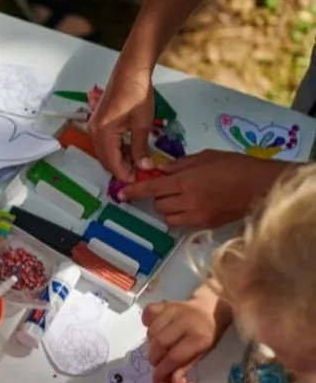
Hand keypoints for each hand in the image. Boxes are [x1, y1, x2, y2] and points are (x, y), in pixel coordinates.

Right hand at [87, 69, 154, 180]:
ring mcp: (93, 127)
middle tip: (141, 172)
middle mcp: (94, 132)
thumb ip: (141, 148)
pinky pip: (104, 144)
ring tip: (138, 161)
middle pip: (105, 160)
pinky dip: (116, 150)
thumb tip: (145, 167)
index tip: (140, 180)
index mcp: (103, 133)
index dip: (125, 174)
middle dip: (121, 169)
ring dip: (119, 160)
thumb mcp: (142, 123)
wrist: (130, 72)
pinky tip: (130, 150)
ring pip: (104, 153)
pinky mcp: (97, 123)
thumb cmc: (137, 94)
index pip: (112, 163)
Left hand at [119, 150, 293, 227]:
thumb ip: (180, 165)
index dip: (134, 191)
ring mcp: (197, 216)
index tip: (121, 193)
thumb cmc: (236, 166)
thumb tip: (159, 170)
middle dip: (158, 196)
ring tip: (181, 197)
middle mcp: (188, 201)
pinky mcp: (206, 225)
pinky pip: (183, 223)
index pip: (152, 188)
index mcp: (186, 181)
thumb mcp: (205, 157)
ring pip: (168, 218)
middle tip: (170, 187)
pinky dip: (181, 215)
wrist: (262, 186)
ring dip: (168, 208)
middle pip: (158, 205)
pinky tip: (193, 205)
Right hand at [143, 293, 227, 382]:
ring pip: (151, 331)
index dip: (163, 370)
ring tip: (157, 347)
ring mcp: (173, 310)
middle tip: (157, 362)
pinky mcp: (165, 303)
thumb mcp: (203, 352)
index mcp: (199, 338)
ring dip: (150, 343)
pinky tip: (153, 328)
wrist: (210, 308)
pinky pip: (148, 313)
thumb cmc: (208, 333)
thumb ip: (186, 366)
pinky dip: (147, 322)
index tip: (156, 378)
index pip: (174, 357)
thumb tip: (171, 381)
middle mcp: (185, 322)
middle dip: (154, 357)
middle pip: (160, 344)